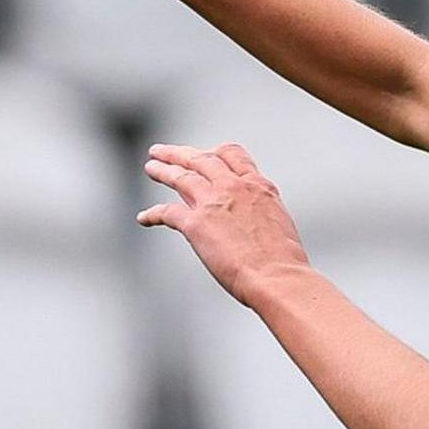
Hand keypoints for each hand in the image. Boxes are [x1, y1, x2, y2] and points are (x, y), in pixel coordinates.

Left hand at [139, 142, 312, 306]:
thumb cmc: (283, 261)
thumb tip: (248, 218)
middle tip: (162, 151)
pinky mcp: (195, 224)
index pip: (231, 155)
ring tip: (151, 168)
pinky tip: (145, 217)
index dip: (213, 152)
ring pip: (181, 177)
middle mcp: (234, 187)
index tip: (203, 154)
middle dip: (178, 154)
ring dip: (163, 171)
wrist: (277, 277)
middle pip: (200, 159)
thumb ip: (258, 211)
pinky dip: (153, 214)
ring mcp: (213, 203)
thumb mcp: (278, 221)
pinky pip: (167, 212)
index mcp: (257, 186)